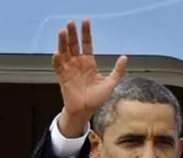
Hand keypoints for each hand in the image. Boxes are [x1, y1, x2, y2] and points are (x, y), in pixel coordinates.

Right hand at [53, 19, 128, 136]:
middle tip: (71, 22)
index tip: (85, 21)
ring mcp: (69, 69)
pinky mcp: (62, 77)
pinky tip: (58, 52)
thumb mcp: (110, 83)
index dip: (86, 33)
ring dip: (62, 42)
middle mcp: (77, 63)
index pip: (86, 44)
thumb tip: (125, 57)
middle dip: (72, 34)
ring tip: (63, 32)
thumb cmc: (97, 98)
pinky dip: (57, 60)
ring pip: (64, 52)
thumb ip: (117, 70)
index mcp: (89, 62)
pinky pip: (58, 67)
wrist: (86, 110)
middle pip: (74, 45)